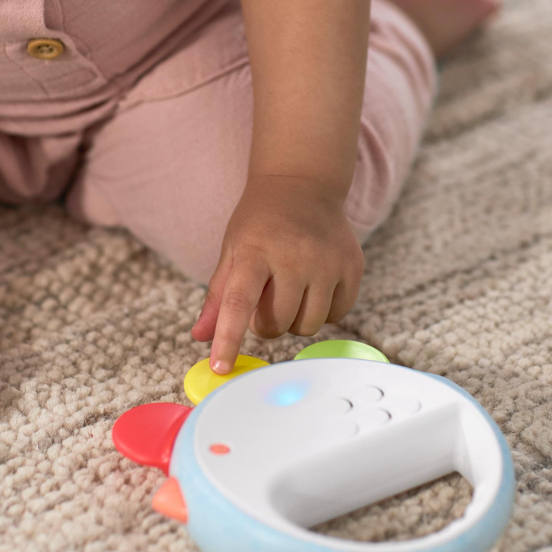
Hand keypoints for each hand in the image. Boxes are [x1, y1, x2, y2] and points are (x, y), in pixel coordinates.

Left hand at [191, 175, 364, 372]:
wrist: (303, 184)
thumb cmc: (260, 222)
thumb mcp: (232, 249)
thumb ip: (218, 296)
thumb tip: (200, 336)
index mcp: (254, 252)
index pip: (238, 303)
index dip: (228, 339)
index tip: (220, 367)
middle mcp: (293, 256)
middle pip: (277, 324)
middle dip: (267, 323)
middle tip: (266, 300)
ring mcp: (327, 261)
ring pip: (308, 325)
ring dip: (295, 320)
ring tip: (291, 291)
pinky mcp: (352, 266)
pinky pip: (337, 315)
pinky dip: (323, 310)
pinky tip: (315, 286)